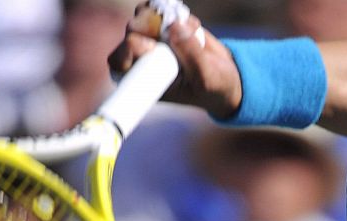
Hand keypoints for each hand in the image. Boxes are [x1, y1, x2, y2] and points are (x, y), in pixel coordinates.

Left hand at [108, 9, 242, 119]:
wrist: (227, 76)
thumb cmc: (214, 86)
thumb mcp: (206, 77)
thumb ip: (191, 54)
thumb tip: (174, 26)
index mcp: (145, 80)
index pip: (119, 60)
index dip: (129, 48)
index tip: (152, 48)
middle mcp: (144, 59)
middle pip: (131, 31)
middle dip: (149, 25)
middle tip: (174, 30)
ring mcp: (152, 39)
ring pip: (142, 15)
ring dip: (164, 16)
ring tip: (190, 29)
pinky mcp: (163, 25)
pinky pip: (158, 7)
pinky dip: (174, 10)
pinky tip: (192, 24)